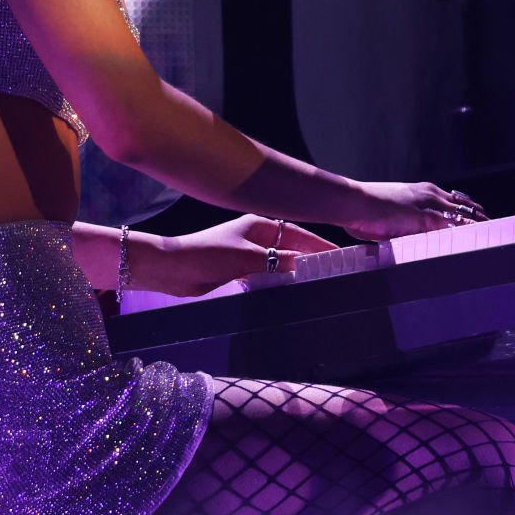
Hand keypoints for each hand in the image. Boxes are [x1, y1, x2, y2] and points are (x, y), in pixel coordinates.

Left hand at [139, 215, 338, 297]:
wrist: (175, 270)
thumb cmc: (207, 255)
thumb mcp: (246, 257)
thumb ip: (277, 260)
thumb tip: (303, 263)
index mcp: (259, 225)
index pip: (298, 233)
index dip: (319, 243)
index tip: (339, 254)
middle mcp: (257, 237)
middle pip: (292, 246)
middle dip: (311, 257)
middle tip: (334, 270)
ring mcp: (249, 253)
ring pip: (281, 261)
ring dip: (295, 271)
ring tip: (318, 281)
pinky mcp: (241, 269)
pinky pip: (269, 274)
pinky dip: (280, 280)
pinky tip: (291, 290)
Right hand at [339, 182, 486, 242]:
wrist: (353, 203)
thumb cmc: (363, 212)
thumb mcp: (390, 219)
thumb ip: (404, 228)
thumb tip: (407, 241)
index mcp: (422, 192)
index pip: (455, 202)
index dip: (470, 214)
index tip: (483, 223)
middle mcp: (430, 194)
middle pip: (467, 207)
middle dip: (483, 220)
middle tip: (501, 233)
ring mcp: (430, 204)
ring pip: (466, 215)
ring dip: (482, 228)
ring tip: (499, 240)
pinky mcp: (427, 217)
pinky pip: (455, 225)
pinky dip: (469, 234)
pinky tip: (480, 243)